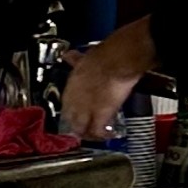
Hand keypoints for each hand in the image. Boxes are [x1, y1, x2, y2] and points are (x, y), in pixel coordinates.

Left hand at [60, 18, 156, 140]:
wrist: (121, 57)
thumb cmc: (109, 51)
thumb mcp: (87, 54)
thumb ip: (78, 60)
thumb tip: (71, 56)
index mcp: (72, 83)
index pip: (65, 104)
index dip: (70, 110)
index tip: (75, 112)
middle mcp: (76, 99)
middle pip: (70, 120)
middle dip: (76, 125)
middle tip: (83, 128)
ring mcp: (87, 108)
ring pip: (81, 129)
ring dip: (88, 133)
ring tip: (94, 136)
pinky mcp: (102, 114)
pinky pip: (98, 130)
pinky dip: (102, 135)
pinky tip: (106, 136)